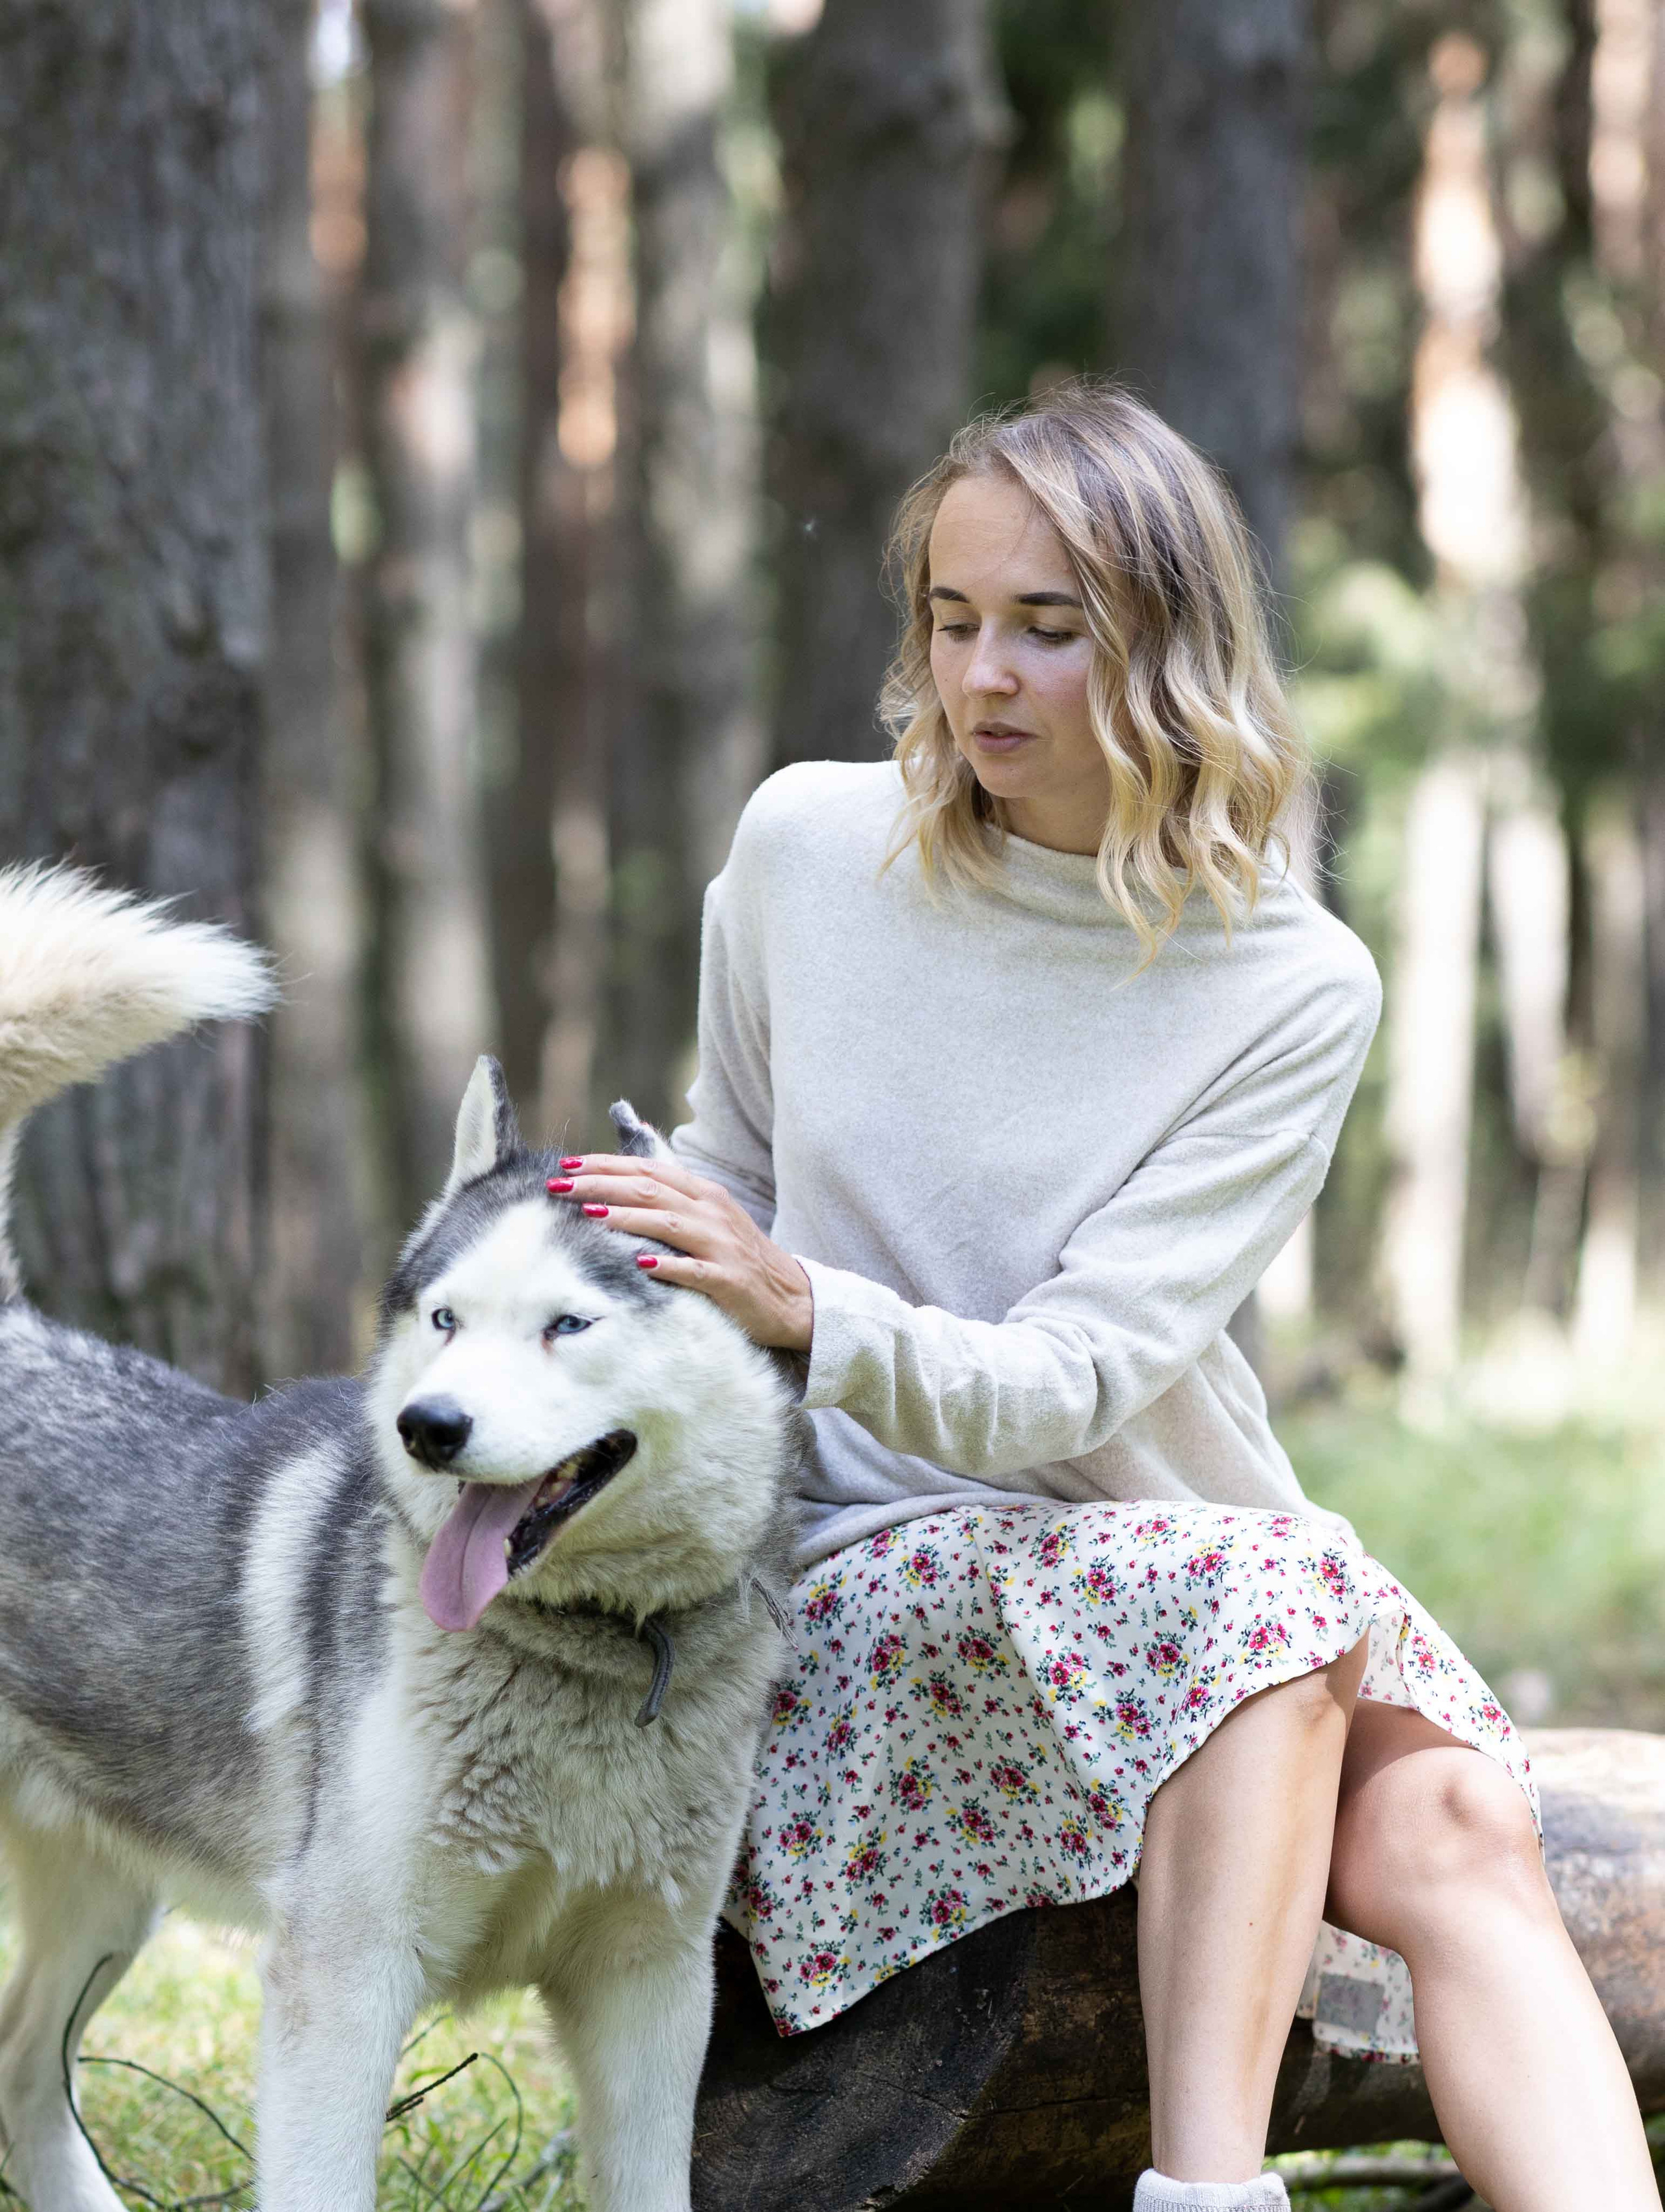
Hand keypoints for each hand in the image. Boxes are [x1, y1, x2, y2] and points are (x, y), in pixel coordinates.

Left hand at [546, 1153, 813, 1352]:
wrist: (790, 1297)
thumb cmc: (739, 1257)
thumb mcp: (709, 1217)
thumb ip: (672, 1194)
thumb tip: (630, 1166)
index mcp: (704, 1194)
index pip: (648, 1170)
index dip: (606, 1165)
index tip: (568, 1164)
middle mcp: (712, 1212)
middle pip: (649, 1190)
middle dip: (601, 1185)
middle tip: (561, 1185)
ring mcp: (721, 1245)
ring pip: (668, 1223)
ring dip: (627, 1217)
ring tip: (590, 1214)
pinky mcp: (728, 1279)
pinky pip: (693, 1270)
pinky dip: (667, 1264)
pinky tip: (639, 1263)